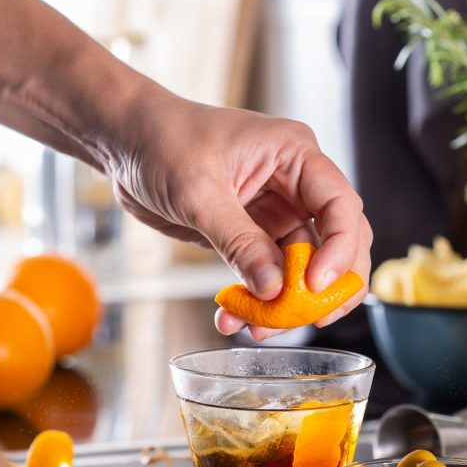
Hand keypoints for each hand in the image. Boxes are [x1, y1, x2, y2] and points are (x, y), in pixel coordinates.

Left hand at [106, 91, 371, 339]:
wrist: (125, 141)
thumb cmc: (162, 140)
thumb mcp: (199, 193)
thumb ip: (240, 242)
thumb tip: (274, 289)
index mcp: (295, 154)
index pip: (341, 205)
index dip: (339, 249)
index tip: (318, 286)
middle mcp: (296, 184)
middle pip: (337, 241)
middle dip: (326, 285)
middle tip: (308, 317)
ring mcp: (277, 212)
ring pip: (303, 268)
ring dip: (285, 303)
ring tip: (257, 327)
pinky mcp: (255, 235)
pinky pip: (270, 275)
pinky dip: (257, 301)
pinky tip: (234, 317)